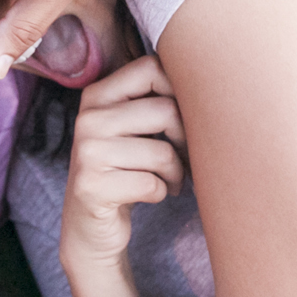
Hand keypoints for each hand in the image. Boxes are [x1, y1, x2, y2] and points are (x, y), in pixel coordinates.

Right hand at [63, 56, 186, 268]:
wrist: (90, 227)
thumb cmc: (124, 171)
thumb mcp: (130, 130)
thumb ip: (153, 102)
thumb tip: (210, 84)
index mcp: (97, 96)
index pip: (151, 68)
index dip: (180, 91)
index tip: (184, 118)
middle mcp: (88, 119)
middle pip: (166, 111)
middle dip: (186, 141)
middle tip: (185, 159)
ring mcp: (87, 153)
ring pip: (163, 153)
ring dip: (176, 173)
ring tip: (170, 180)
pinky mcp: (92, 187)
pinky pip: (151, 184)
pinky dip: (161, 192)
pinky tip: (152, 195)